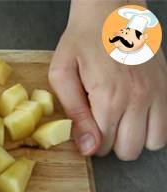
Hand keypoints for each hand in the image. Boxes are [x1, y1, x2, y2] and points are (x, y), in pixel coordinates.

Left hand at [49, 0, 166, 159]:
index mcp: (109, 98)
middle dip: (112, 144)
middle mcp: (138, 99)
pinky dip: (152, 128)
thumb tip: (88, 147)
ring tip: (120, 122)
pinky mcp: (166, 87)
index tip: (85, 127)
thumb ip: (74, 114)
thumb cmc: (83, 39)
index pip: (102, 147)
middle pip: (129, 150)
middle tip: (102, 124)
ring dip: (135, 138)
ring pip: (152, 143)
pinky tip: (135, 115)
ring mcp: (156, 93)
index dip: (90, 142)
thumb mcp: (62, 74)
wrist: (113, 11)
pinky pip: (166, 126)